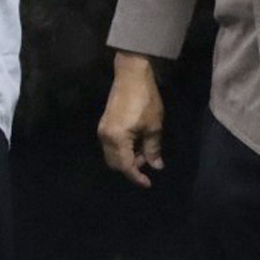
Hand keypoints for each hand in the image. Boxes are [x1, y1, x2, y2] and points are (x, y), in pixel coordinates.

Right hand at [98, 52, 165, 187]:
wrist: (131, 75)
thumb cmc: (145, 100)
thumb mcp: (153, 126)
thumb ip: (153, 149)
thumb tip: (156, 166)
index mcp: (117, 139)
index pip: (126, 166)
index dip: (137, 177)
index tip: (149, 183)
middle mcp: (105, 137)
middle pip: (114, 163)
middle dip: (130, 168)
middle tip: (148, 163)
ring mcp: (103, 129)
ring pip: (112, 154)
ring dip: (126, 158)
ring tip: (144, 152)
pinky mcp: (105, 123)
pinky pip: (111, 145)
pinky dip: (122, 150)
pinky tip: (136, 143)